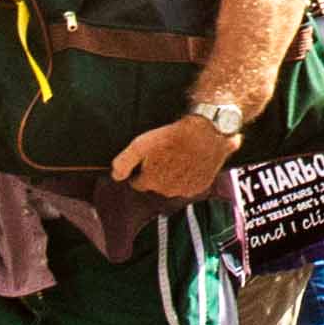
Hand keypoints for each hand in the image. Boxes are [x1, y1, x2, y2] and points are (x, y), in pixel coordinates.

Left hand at [117, 112, 236, 202]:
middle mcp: (166, 191)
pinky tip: (191, 161)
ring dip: (173, 175)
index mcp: (150, 182)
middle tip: (164, 154)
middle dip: (157, 173)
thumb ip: (123, 162)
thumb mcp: (141, 144)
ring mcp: (185, 190)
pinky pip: (190, 184)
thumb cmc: (174, 136)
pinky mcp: (200, 186)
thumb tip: (115, 176)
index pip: (137, 183)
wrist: (208, 133)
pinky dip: (189, 176)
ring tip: (178, 155)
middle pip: (156, 185)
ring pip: (173, 186)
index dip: (140, 170)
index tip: (147, 158)